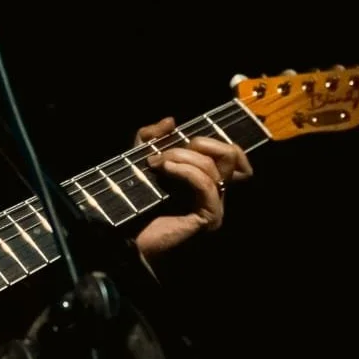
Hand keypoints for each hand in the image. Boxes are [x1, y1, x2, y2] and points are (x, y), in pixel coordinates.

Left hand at [131, 117, 254, 258]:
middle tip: (164, 152)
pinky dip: (186, 171)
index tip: (175, 141)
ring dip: (182, 157)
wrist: (125, 237)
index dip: (209, 139)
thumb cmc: (134, 202)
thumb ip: (151, 138)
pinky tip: (165, 169)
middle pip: (231, 154)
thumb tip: (171, 121)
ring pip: (214, 168)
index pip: (232, 153)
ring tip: (156, 163)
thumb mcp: (138, 160)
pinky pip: (206, 185)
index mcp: (206, 178)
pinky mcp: (208, 217)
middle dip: (198, 143)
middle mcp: (216, 192)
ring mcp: (215, 206)